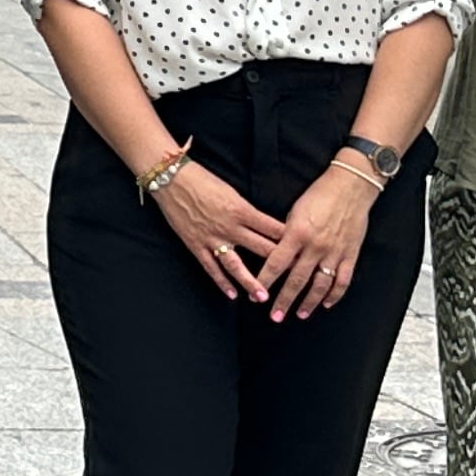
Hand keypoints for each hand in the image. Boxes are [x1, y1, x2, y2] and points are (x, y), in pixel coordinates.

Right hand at [149, 158, 285, 303]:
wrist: (170, 178)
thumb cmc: (202, 180)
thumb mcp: (232, 191)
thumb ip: (248, 211)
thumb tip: (266, 226)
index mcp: (242, 209)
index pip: (273, 229)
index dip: (290, 241)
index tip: (305, 252)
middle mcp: (230, 226)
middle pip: (261, 249)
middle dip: (280, 265)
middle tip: (296, 280)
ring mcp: (212, 237)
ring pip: (235, 264)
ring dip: (250, 281)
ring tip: (262, 297)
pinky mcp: (195, 244)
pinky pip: (210, 267)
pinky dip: (221, 282)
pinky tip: (231, 294)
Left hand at [256, 165, 378, 321]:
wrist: (350, 186)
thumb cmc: (319, 194)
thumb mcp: (294, 212)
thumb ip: (286, 235)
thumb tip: (278, 253)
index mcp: (297, 234)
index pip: (276, 264)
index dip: (265, 281)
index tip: (256, 294)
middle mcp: (315, 246)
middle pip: (296, 280)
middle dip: (284, 300)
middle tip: (275, 315)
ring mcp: (335, 252)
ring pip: (320, 284)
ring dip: (309, 302)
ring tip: (300, 314)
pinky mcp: (350, 254)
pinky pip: (343, 280)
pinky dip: (334, 294)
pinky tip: (326, 303)